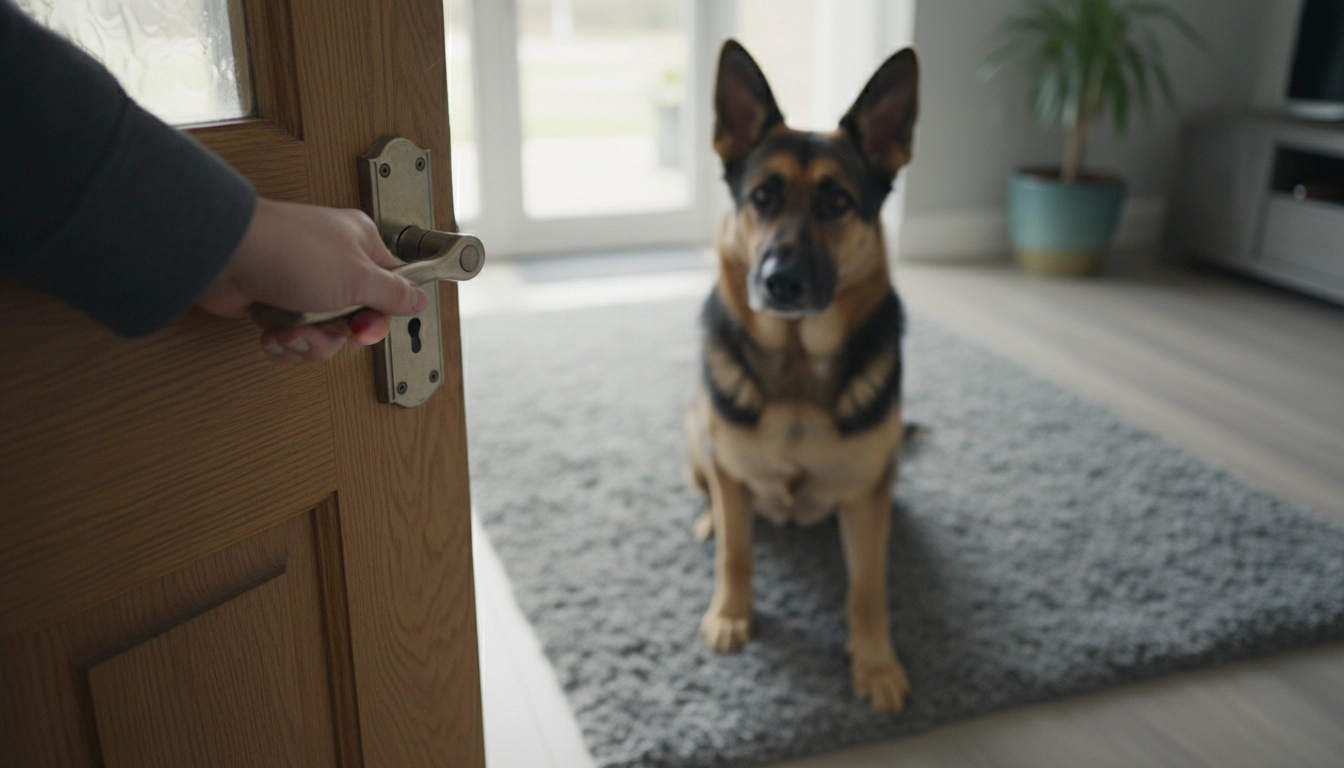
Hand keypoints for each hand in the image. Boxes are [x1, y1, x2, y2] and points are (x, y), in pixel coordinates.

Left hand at [197, 197, 428, 362]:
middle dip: (336, 335)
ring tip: (292, 328)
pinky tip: (274, 332)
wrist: (225, 256)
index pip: (388, 291)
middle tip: (325, 325)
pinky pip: (293, 339)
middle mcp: (333, 266)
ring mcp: (302, 286)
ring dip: (308, 341)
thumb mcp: (358, 276)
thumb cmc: (290, 251)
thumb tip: (421, 299)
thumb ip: (395, 293)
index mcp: (360, 247)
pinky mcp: (274, 305)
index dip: (378, 316)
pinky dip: (283, 343)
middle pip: (355, 322)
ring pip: (323, 335)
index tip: (365, 325)